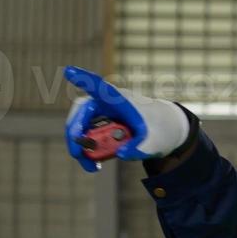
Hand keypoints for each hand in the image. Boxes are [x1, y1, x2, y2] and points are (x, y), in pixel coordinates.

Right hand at [63, 66, 190, 171]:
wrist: (166, 130)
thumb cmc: (161, 130)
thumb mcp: (156, 143)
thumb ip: (140, 148)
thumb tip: (121, 154)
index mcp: (123, 101)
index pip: (102, 89)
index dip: (86, 80)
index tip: (70, 70)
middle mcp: (108, 103)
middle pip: (82, 111)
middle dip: (75, 132)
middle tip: (77, 154)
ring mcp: (102, 113)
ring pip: (80, 124)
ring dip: (80, 145)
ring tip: (90, 167)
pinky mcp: (99, 123)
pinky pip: (85, 134)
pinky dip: (86, 149)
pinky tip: (94, 165)